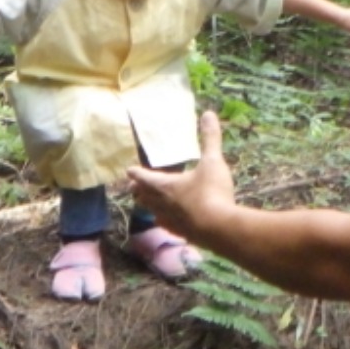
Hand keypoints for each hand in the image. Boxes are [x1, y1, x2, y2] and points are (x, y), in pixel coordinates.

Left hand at [128, 111, 235, 236]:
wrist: (220, 228)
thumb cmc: (212, 192)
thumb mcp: (213, 162)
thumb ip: (210, 139)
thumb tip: (209, 114)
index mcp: (166, 186)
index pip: (144, 178)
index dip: (136, 173)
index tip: (129, 170)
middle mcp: (163, 204)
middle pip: (145, 197)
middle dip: (140, 191)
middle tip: (136, 187)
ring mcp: (171, 222)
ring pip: (154, 213)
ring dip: (150, 207)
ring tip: (151, 204)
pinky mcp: (182, 234)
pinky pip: (168, 227)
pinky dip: (165, 222)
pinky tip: (169, 223)